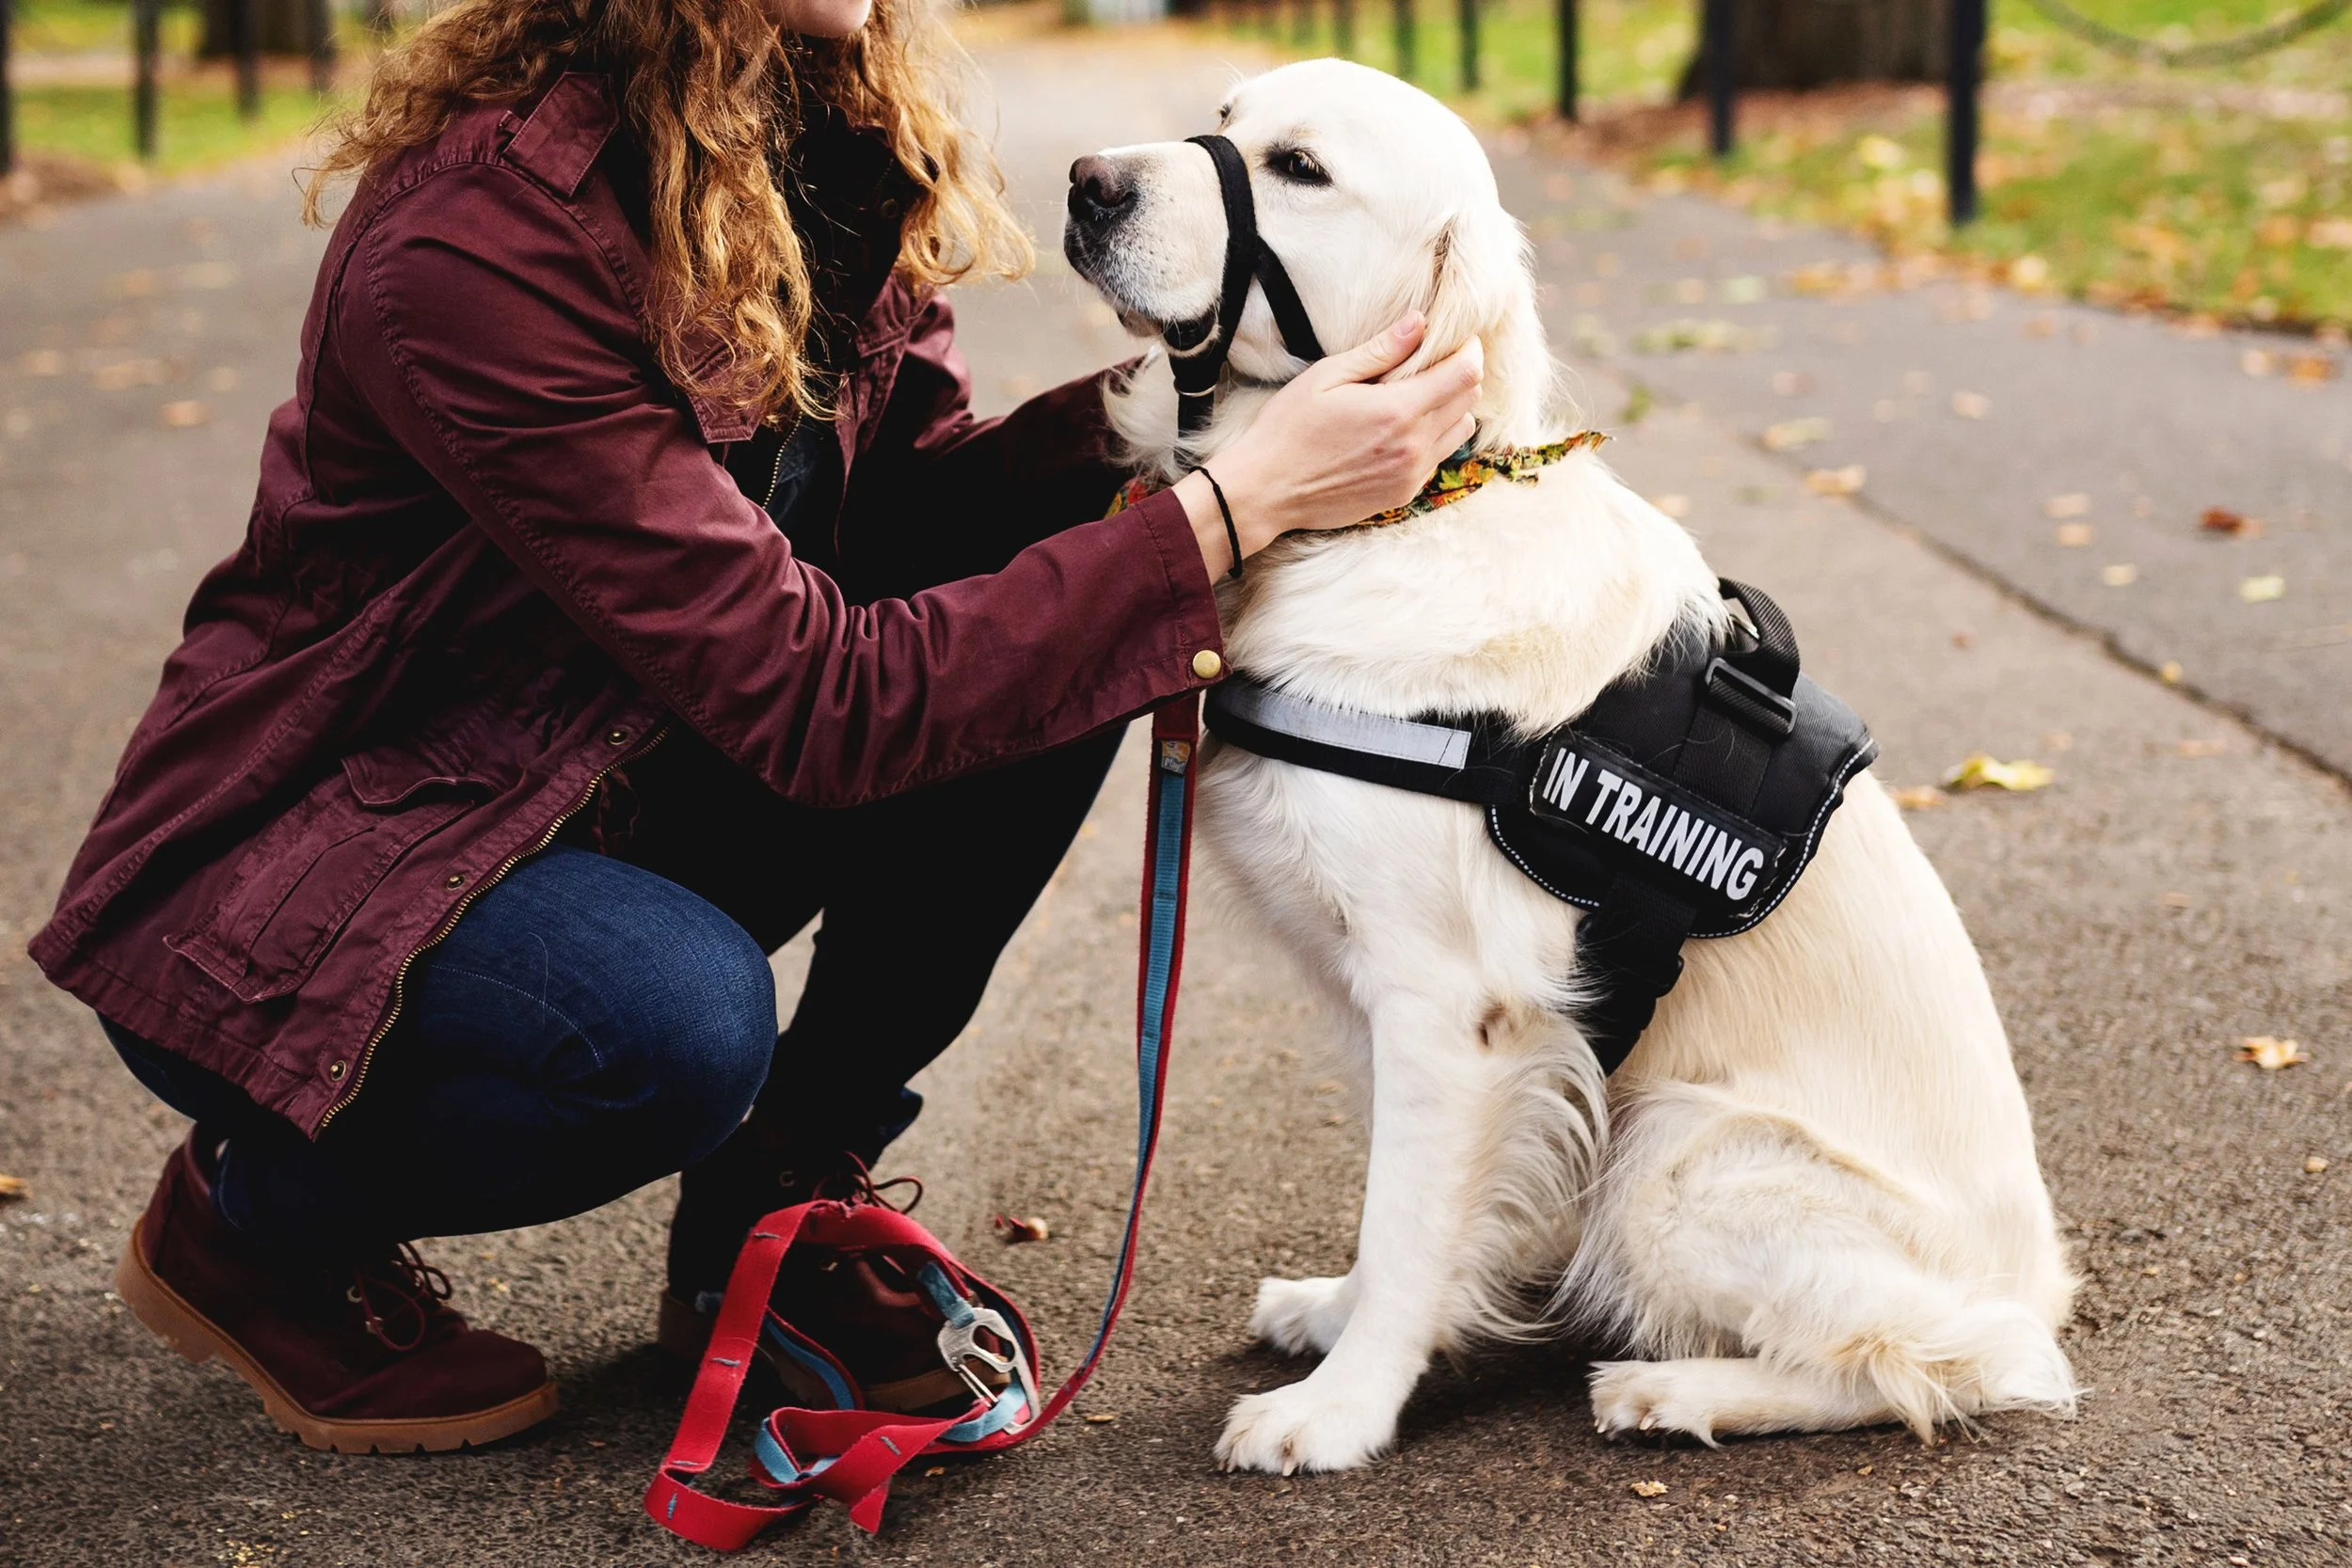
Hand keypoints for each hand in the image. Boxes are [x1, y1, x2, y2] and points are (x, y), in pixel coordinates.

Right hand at [1175, 313, 1482, 577]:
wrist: (1267, 491)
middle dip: (1461, 375)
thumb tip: (1419, 323)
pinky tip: (1403, 428)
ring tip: (1421, 395)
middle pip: (1469, 401)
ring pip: (1461, 431)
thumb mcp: (1327, 377)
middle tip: (1436, 362)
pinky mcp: (1403, 494)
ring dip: (1452, 408)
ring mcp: (1411, 474)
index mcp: (1397, 411)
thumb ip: (1379, 351)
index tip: (1459, 339)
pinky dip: (1434, 437)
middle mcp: (1413, 446)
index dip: (1469, 351)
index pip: (1465, 375)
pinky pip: (1438, 458)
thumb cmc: (1288, 428)